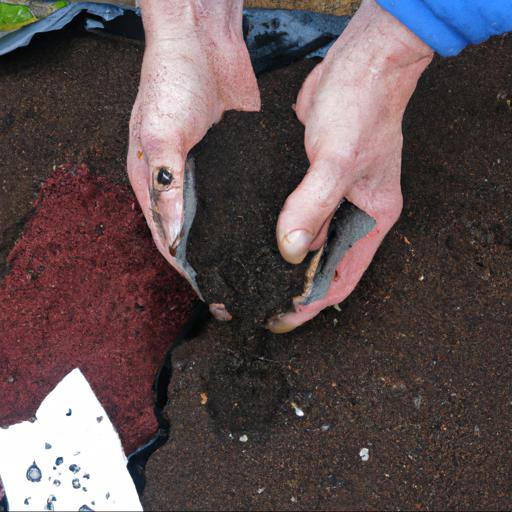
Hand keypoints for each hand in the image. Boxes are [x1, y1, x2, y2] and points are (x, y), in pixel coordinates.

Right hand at [128, 0, 258, 287]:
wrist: (203, 43)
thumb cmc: (171, 82)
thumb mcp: (161, 133)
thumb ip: (165, 186)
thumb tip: (173, 237)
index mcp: (155, 184)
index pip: (169, 238)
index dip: (187, 267)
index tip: (210, 293)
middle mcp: (183, 185)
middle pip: (198, 234)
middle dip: (216, 261)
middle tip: (241, 288)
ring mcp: (212, 175)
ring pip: (224, 219)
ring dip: (237, 242)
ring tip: (260, 268)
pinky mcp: (237, 162)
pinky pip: (245, 195)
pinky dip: (255, 214)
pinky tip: (274, 229)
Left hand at [268, 0, 432, 332]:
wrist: (359, 65)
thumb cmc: (362, 109)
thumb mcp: (338, 160)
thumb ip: (313, 206)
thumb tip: (289, 248)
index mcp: (372, 220)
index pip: (342, 277)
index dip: (313, 302)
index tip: (282, 317)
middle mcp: (353, 214)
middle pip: (322, 264)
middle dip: (293, 285)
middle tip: (258, 300)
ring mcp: (333, 197)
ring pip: (306, 240)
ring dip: (283, 258)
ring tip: (250, 275)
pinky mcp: (311, 180)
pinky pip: (293, 213)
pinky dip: (277, 227)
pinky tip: (251, 235)